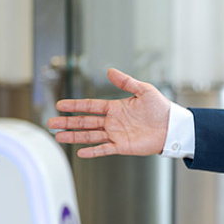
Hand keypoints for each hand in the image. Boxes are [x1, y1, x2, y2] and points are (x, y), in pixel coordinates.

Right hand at [48, 68, 169, 157]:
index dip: (75, 105)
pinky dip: (93, 151)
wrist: (172, 126)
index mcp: (115, 107)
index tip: (60, 105)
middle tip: (51, 123)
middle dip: (67, 122)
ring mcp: (116, 134)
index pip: (90, 106)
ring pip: (90, 136)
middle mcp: (113, 121)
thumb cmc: (161, 108)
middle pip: (85, 122)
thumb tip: (110, 71)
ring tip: (58, 137)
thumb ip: (126, 82)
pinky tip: (80, 152)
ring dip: (74, 136)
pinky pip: (104, 149)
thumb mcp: (144, 90)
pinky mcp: (123, 146)